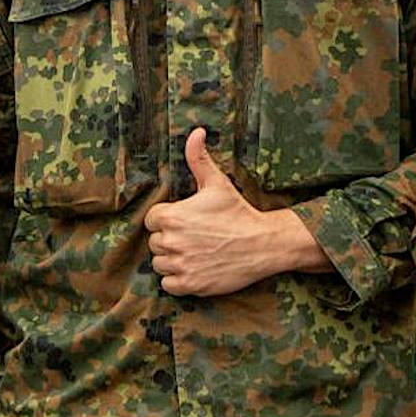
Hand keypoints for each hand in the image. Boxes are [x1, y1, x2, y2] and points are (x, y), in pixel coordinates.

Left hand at [143, 129, 328, 295]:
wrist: (263, 244)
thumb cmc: (238, 212)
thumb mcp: (217, 183)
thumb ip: (198, 158)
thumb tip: (196, 131)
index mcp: (172, 216)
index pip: (152, 220)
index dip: (167, 220)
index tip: (185, 221)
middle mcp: (172, 242)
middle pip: (155, 243)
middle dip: (170, 240)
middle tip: (194, 237)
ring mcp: (181, 265)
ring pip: (160, 264)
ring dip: (173, 261)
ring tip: (195, 253)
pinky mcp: (190, 285)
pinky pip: (168, 284)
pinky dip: (178, 279)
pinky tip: (195, 268)